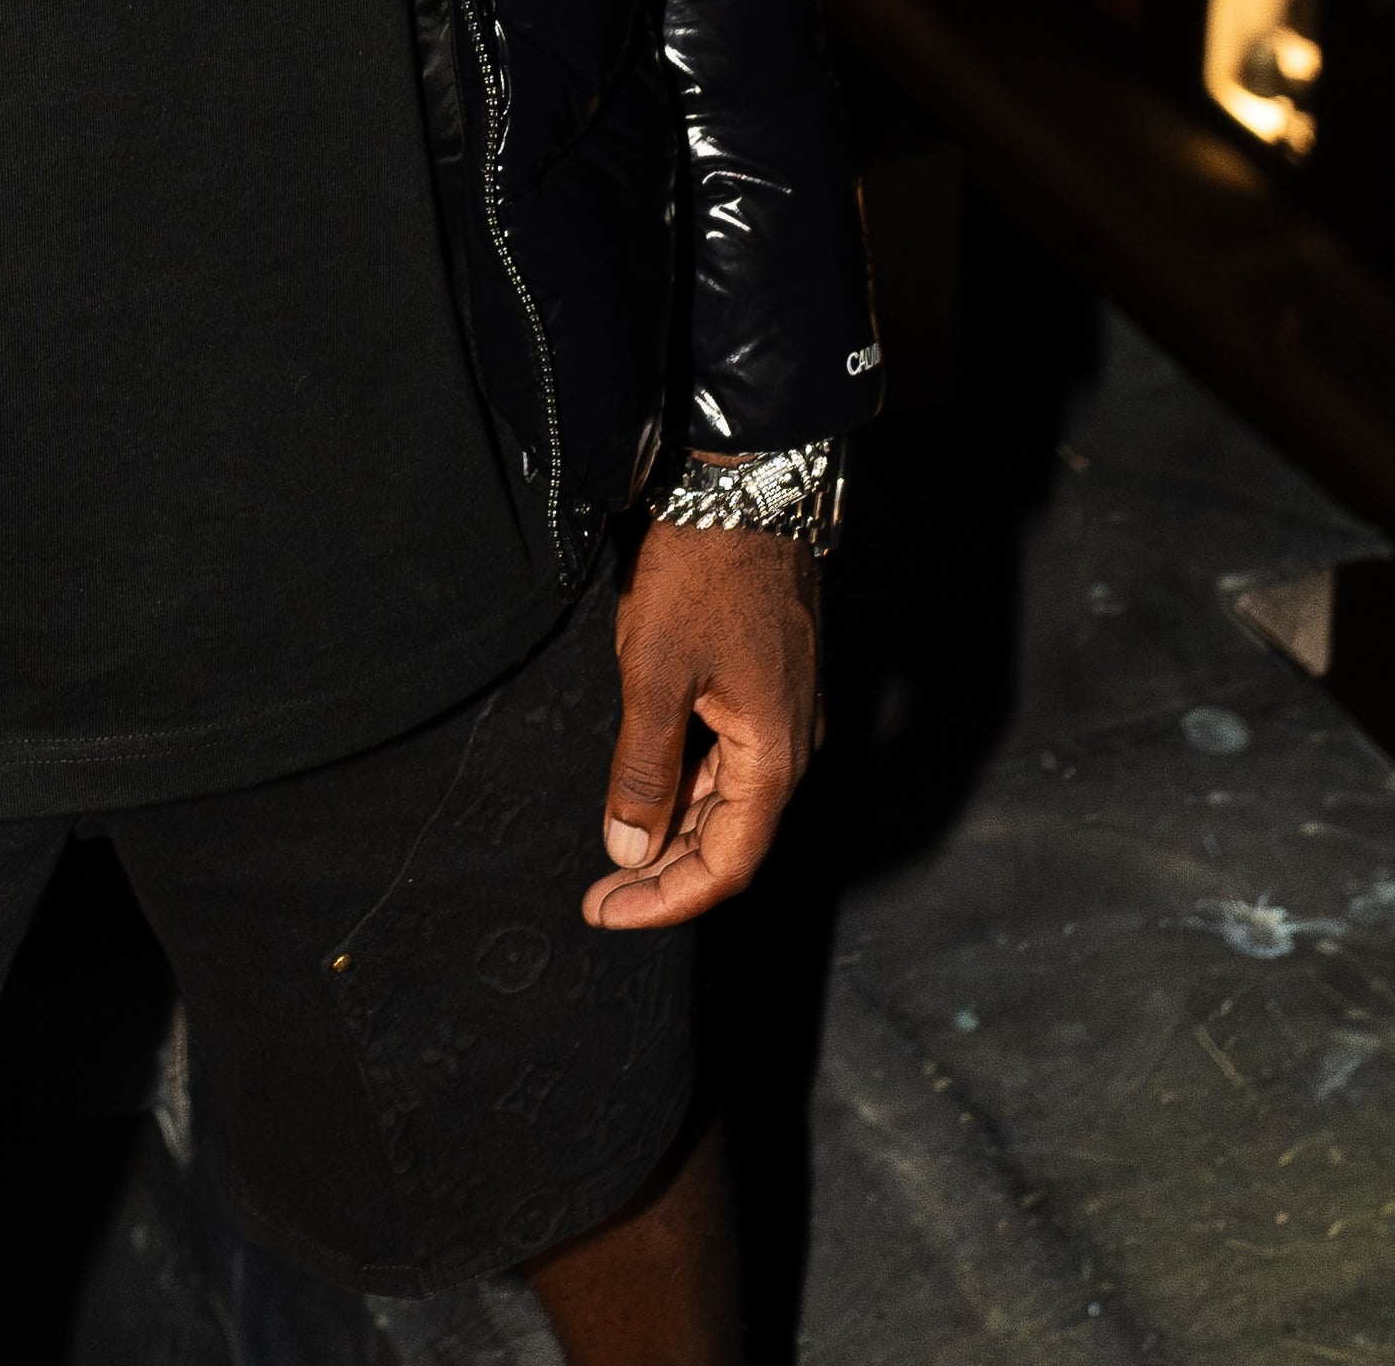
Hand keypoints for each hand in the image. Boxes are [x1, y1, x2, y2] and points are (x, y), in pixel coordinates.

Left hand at [582, 512, 820, 931]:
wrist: (740, 482)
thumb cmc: (702, 571)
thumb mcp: (654, 674)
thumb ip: (643, 770)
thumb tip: (628, 847)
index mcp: (774, 754)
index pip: (727, 864)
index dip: (665, 900)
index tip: (606, 912)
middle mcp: (792, 742)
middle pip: (731, 837)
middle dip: (665, 869)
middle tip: (602, 888)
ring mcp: (786, 709)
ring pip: (730, 796)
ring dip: (675, 826)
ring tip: (616, 842)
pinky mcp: (770, 679)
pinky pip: (732, 754)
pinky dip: (688, 779)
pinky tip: (648, 780)